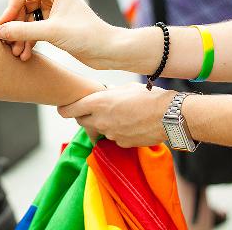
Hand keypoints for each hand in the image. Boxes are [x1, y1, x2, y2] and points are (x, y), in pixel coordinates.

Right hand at [0, 0, 124, 67]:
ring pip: (27, 21)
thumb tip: (1, 31)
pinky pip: (34, 30)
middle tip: (9, 45)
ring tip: (18, 54)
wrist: (108, 51)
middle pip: (22, 7)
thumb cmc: (87, 36)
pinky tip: (26, 55)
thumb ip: (23, 30)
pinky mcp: (56, 27)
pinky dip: (29, 41)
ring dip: (20, 37)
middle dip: (15, 27)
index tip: (4, 27)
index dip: (10, 8)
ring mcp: (54, 13)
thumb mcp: (52, 32)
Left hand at [57, 83, 173, 147]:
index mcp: (98, 102)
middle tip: (91, 109)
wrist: (169, 116)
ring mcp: (110, 133)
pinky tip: (130, 124)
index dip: (64, 109)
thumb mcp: (125, 88)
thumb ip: (110, 93)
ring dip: (102, 123)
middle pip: (81, 121)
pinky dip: (116, 132)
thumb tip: (104, 93)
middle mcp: (100, 119)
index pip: (70, 110)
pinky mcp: (120, 143)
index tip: (62, 109)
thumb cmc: (149, 97)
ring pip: (98, 129)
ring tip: (119, 115)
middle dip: (83, 116)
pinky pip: (112, 138)